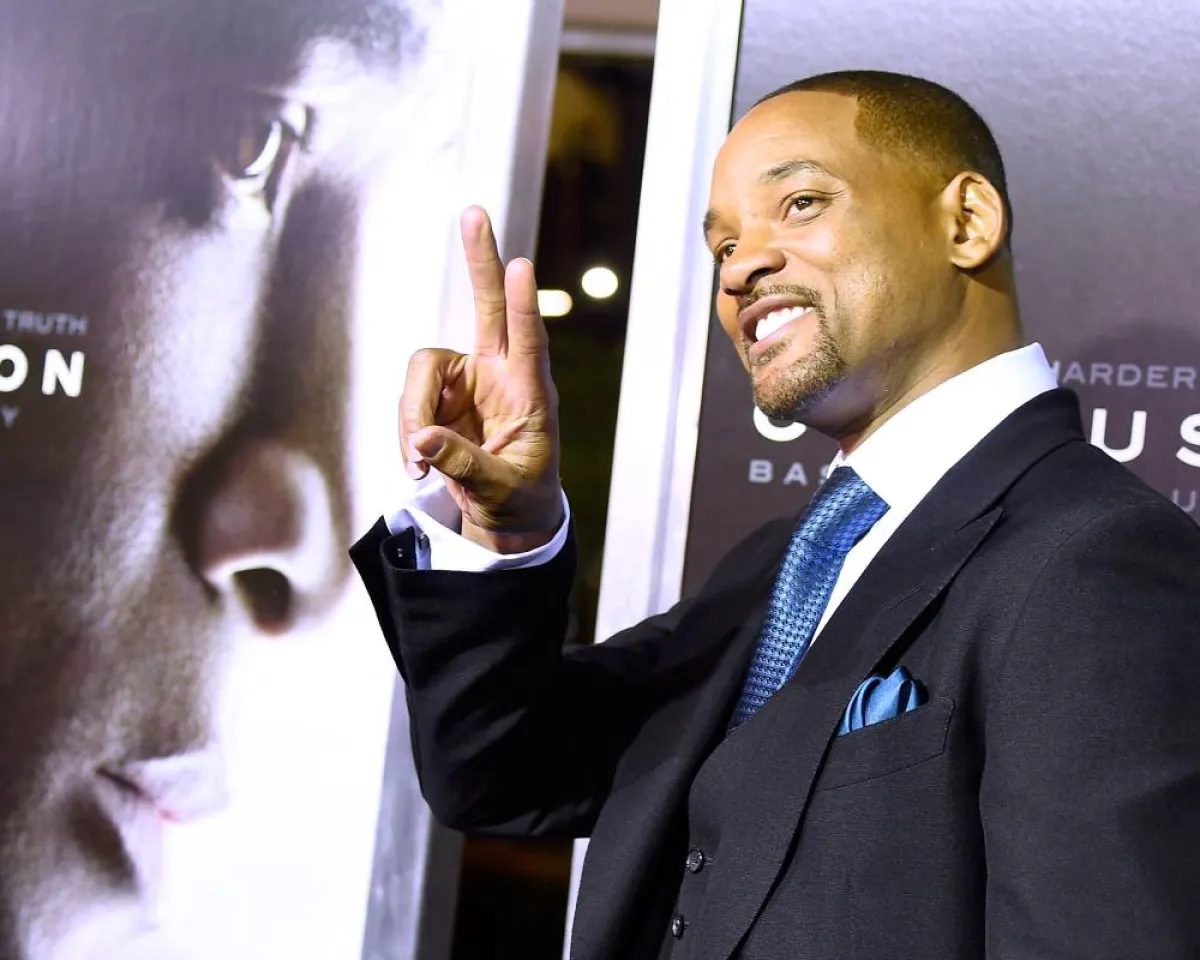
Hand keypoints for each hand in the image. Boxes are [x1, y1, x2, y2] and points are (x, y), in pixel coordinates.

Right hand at [400, 207, 562, 552]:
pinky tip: (418, 464)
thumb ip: (464, 464)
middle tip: (474, 212)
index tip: (521, 266)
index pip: (528, 341)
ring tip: (419, 463)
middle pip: (485, 306)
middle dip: (479, 261)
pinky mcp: (437, 398)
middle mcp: (498, 375)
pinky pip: (408, 402)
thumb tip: (422, 440)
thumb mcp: (501, 489)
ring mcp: (465, 382)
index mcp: (530, 392)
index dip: (522, 306)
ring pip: (422, 371)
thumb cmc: (520, 497)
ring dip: (412, 414)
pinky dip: (406, 434)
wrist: (507, 513)